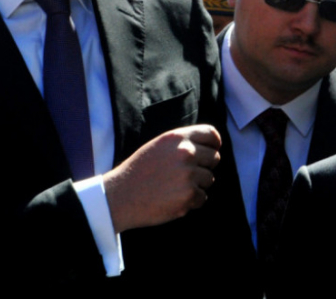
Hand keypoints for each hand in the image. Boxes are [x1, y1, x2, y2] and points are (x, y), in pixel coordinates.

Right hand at [103, 124, 221, 232]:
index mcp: (177, 138)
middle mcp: (186, 153)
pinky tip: (172, 199)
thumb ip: (182, 143)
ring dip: (197, 185)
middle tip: (185, 174)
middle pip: (214, 158)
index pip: (211, 134)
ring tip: (174, 187)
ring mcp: (188, 175)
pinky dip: (191, 201)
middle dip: (204, 166)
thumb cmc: (139, 171)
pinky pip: (202, 197)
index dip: (214, 143)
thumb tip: (210, 147)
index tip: (213, 149)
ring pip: (209, 179)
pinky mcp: (189, 196)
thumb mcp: (159, 146)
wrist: (120, 196)